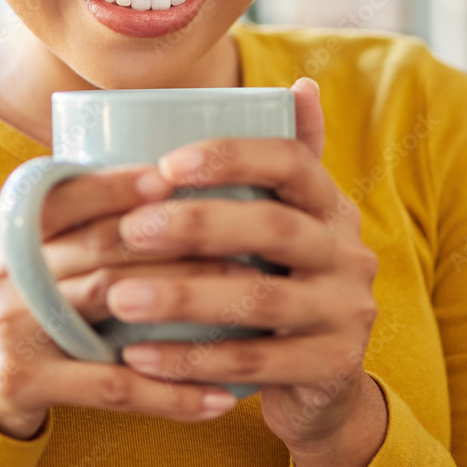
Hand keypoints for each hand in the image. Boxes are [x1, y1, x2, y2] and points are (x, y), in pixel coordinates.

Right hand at [0, 164, 241, 440]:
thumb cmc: (26, 304)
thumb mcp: (37, 255)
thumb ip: (83, 224)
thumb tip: (171, 184)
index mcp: (19, 232)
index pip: (69, 195)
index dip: (118, 184)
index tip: (171, 176)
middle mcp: (13, 271)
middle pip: (102, 246)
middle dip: (176, 239)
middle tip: (242, 238)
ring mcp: (15, 325)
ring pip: (112, 303)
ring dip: (186, 301)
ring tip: (247, 301)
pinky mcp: (26, 379)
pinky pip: (111, 386)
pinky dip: (169, 393)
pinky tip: (217, 398)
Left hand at [106, 78, 381, 452]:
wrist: (323, 381)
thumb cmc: (279, 278)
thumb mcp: (287, 220)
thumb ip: (276, 165)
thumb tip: (299, 84)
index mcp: (328, 204)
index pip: (291, 160)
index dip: (231, 156)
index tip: (165, 164)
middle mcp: (348, 251)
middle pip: (274, 226)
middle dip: (196, 224)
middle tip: (128, 230)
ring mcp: (346, 311)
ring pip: (261, 298)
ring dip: (183, 296)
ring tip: (119, 297)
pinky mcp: (333, 367)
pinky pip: (256, 364)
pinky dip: (192, 360)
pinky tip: (139, 356)